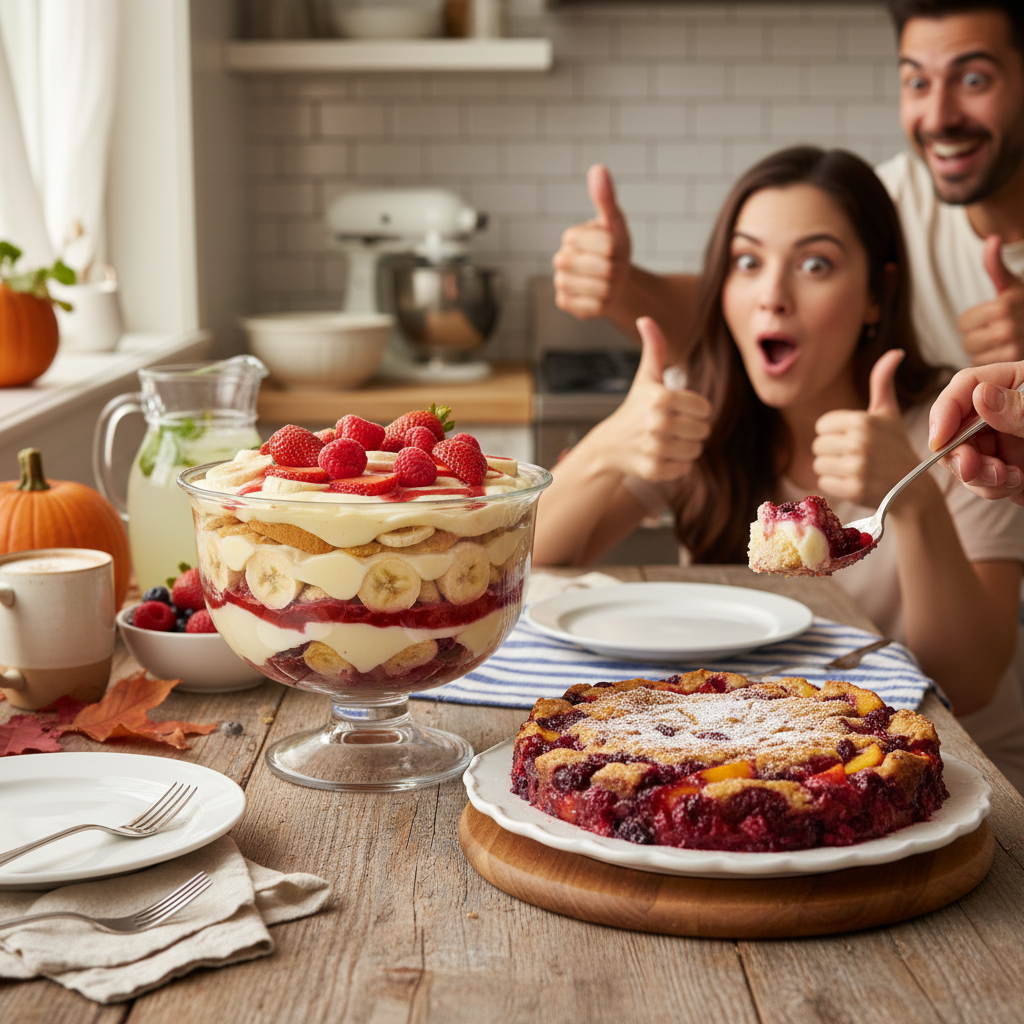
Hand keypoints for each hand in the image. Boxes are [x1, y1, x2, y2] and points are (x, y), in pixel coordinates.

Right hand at [552, 165, 632, 320]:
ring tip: (607, 282)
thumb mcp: (615, 224)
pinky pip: (591, 307)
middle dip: (615, 270)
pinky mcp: (564, 303)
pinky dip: (601, 304)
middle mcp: (560, 259)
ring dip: (610, 288)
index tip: (614, 250)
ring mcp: (560, 282)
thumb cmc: (614, 251)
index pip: (606, 246)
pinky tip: (599, 296)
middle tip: (612, 267)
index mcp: (572, 237)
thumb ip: (606, 199)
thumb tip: (598, 168)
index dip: (618, 251)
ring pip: (598, 289)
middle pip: (603, 269)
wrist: (613, 282)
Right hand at [588, 317, 710, 481]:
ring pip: (696, 451)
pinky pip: (684, 469)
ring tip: (665, 442)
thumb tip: (645, 318)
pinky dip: (676, 465)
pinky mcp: (654, 470)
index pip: (705, 409)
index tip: (676, 410)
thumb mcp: (645, 378)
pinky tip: (658, 457)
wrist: (608, 446)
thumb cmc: (634, 409)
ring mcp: (655, 448)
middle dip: (691, 430)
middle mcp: (658, 422)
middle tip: (670, 428)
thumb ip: (654, 348)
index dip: (694, 410)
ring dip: (685, 448)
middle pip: (703, 430)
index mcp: (661, 397)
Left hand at [813, 350, 922, 507]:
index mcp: (862, 420)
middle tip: (855, 457)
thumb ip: (883, 382)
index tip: (853, 439)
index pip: (822, 425)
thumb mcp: (889, 413)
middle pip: (817, 445)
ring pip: (818, 465)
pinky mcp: (853, 489)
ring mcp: (856, 467)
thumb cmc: (896, 447)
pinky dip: (835, 485)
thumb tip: (895, 352)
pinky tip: (855, 483)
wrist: (913, 488)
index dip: (834, 433)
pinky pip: (823, 483)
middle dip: (832, 452)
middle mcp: (859, 442)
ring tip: (855, 469)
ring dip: (832, 469)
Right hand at [928, 363, 1023, 503]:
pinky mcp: (1008, 468)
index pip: (965, 387)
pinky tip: (1019, 485)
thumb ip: (1020, 406)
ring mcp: (1004, 441)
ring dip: (979, 476)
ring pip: (965, 459)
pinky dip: (995, 489)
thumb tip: (980, 395)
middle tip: (972, 469)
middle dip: (960, 453)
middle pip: (956, 427)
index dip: (945, 411)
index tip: (939, 439)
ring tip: (1009, 480)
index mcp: (1014, 383)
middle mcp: (1003, 411)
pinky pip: (983, 481)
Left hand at [958, 235, 1023, 364]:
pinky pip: (985, 364)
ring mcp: (1012, 347)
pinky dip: (992, 359)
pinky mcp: (1014, 361)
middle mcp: (1007, 327)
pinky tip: (1006, 350)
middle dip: (977, 335)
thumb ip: (995, 265)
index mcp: (1001, 306)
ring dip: (984, 349)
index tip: (990, 316)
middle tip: (996, 328)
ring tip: (1002, 339)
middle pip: (967, 341)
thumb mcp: (1011, 284)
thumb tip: (993, 238)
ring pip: (975, 354)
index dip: (973, 320)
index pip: (963, 323)